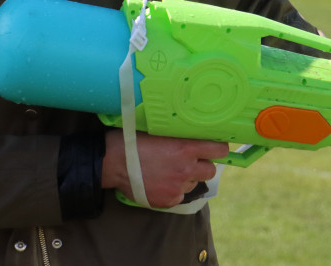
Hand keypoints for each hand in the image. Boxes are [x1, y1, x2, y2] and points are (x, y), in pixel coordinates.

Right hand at [101, 130, 228, 207]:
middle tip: (187, 160)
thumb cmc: (132, 139)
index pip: (219, 150)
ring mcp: (177, 187)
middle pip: (210, 170)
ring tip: (167, 170)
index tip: (213, 147)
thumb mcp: (159, 130)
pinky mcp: (168, 200)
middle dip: (201, 164)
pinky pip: (179, 195)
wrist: (111, 161)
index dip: (217, 148)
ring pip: (193, 183)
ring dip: (186, 177)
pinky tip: (158, 181)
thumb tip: (196, 135)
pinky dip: (172, 189)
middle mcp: (185, 169)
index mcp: (185, 148)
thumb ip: (180, 135)